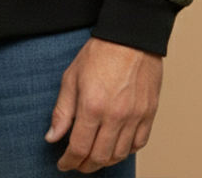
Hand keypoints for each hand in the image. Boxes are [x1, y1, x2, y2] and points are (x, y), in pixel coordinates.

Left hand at [45, 36, 162, 172]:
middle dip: (85, 166)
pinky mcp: (149, 112)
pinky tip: (116, 147)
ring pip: (119, 154)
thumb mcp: (71, 77)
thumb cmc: (100, 52)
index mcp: (92, 106)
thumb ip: (62, 111)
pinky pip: (139, 143)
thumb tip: (52, 137)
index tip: (64, 163)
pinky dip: (126, 151)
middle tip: (77, 164)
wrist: (130, 35)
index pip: (79, 148)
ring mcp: (135, 116)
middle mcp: (115, 116)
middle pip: (99, 157)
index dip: (68, 161)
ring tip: (95, 157)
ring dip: (105, 161)